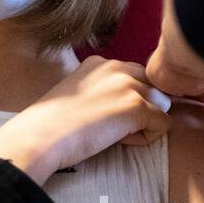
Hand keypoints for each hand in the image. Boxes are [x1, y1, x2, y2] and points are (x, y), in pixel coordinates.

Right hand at [0, 54, 173, 177]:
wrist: (40, 137)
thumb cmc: (52, 125)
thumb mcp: (78, 95)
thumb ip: (103, 91)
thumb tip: (124, 106)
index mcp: (101, 62)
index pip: (137, 77)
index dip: (127, 101)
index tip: (103, 116)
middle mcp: (117, 66)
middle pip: (153, 89)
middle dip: (141, 110)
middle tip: (110, 127)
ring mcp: (128, 85)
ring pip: (161, 106)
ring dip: (144, 124)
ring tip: (113, 133)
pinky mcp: (136, 106)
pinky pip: (163, 125)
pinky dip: (145, 138)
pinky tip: (117, 140)